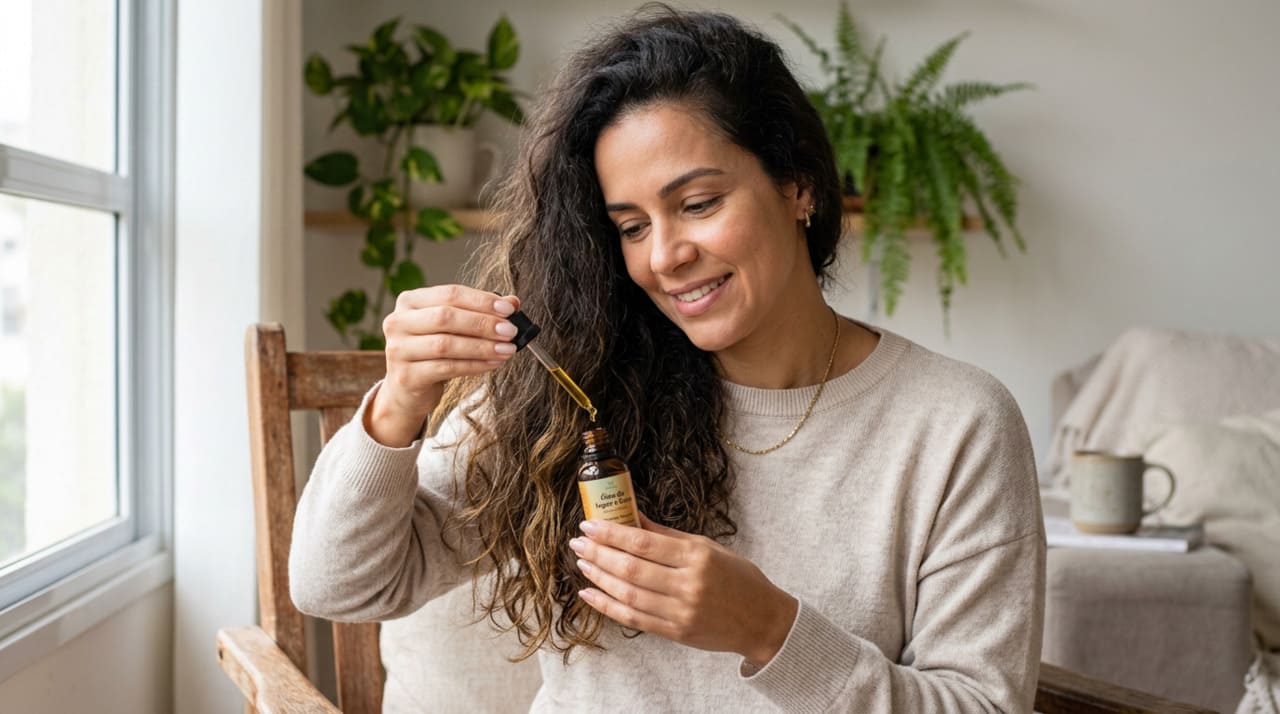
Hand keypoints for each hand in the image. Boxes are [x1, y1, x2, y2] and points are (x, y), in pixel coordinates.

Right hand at [365, 285, 520, 446]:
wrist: (408, 388)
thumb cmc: (433, 351)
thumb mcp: (453, 327)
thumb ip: (479, 311)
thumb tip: (513, 302)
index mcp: (409, 301)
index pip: (450, 293)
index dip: (481, 300)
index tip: (508, 309)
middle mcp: (398, 322)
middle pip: (446, 317)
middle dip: (483, 323)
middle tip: (510, 331)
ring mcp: (398, 350)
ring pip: (446, 344)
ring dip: (482, 346)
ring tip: (507, 349)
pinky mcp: (406, 376)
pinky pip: (446, 368)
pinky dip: (475, 365)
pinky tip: (493, 363)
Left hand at [570, 513, 798, 667]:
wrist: (761, 620)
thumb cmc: (736, 578)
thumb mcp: (707, 547)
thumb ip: (667, 535)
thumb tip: (632, 516)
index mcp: (697, 558)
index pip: (644, 543)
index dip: (612, 534)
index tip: (590, 525)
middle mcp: (688, 585)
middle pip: (631, 569)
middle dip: (599, 554)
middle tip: (578, 543)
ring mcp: (681, 612)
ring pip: (628, 594)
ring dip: (599, 578)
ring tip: (582, 563)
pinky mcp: (675, 632)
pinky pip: (633, 618)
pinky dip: (607, 606)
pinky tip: (590, 593)